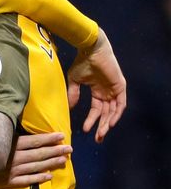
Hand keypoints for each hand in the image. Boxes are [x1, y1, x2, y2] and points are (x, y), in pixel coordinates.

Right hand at [7, 133, 70, 186]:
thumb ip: (10, 131)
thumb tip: (20, 119)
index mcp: (12, 144)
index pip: (34, 141)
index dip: (49, 138)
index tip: (62, 135)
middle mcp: (15, 157)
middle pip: (39, 154)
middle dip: (55, 151)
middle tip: (69, 148)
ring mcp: (13, 170)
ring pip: (36, 166)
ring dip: (51, 163)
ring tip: (63, 159)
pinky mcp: (10, 181)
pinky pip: (27, 180)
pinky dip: (39, 178)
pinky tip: (50, 176)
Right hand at [67, 28, 125, 142]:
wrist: (91, 50)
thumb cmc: (82, 62)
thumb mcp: (74, 81)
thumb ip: (73, 94)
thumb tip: (68, 108)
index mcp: (98, 91)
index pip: (96, 110)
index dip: (91, 120)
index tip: (85, 130)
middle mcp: (107, 92)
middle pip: (106, 113)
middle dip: (101, 126)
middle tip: (97, 138)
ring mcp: (114, 90)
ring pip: (113, 111)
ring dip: (108, 123)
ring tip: (101, 133)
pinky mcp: (120, 87)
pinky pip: (121, 105)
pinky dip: (116, 114)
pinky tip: (109, 123)